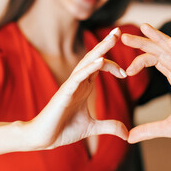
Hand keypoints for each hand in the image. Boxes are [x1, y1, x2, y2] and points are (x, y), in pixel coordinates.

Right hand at [23, 28, 128, 149]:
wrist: (43, 139)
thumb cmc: (63, 130)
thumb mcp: (92, 127)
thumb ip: (109, 127)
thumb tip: (127, 134)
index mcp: (84, 87)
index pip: (100, 67)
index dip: (113, 66)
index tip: (125, 73)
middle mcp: (78, 82)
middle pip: (93, 58)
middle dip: (106, 44)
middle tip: (118, 31)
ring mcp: (71, 86)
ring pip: (86, 62)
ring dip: (100, 49)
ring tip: (112, 38)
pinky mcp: (64, 93)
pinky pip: (78, 77)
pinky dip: (89, 68)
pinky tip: (101, 60)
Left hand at [122, 24, 170, 151]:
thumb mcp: (170, 128)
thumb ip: (149, 130)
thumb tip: (128, 138)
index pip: (155, 61)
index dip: (139, 59)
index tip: (123, 68)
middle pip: (161, 52)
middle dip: (143, 42)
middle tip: (123, 35)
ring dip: (160, 39)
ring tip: (144, 28)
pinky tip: (170, 43)